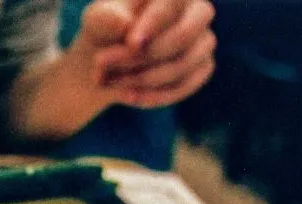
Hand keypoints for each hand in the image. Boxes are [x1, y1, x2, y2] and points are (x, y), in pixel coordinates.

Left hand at [90, 0, 216, 108]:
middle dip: (142, 57)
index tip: (132, 43)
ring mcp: (204, 41)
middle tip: (103, 64)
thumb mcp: (97, 21)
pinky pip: (184, 86)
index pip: (174, 2)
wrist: (109, 60)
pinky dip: (153, 95)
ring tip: (109, 81)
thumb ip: (105, 18)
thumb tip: (124, 24)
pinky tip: (128, 96)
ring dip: (142, 78)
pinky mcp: (203, 68)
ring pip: (182, 65)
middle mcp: (197, 11)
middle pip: (183, 36)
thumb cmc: (105, 30)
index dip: (155, 23)